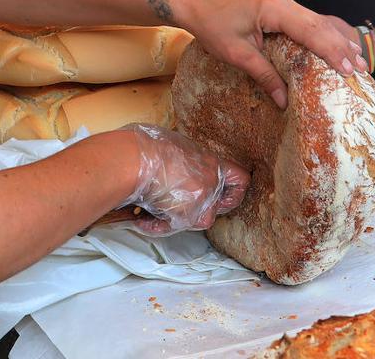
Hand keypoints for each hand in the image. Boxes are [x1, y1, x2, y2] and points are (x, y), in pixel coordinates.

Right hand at [119, 123, 247, 235]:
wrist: (134, 160)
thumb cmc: (146, 147)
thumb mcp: (173, 146)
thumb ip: (186, 161)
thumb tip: (178, 170)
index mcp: (211, 162)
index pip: (240, 179)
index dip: (234, 191)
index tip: (224, 195)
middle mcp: (210, 184)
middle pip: (217, 205)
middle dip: (199, 207)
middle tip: (179, 204)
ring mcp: (199, 202)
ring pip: (196, 219)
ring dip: (176, 217)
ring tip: (154, 208)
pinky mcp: (184, 218)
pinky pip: (172, 227)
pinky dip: (157, 225)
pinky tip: (142, 218)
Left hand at [181, 0, 366, 108]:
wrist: (193, 4)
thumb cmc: (211, 26)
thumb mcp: (237, 55)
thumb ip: (264, 75)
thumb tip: (284, 101)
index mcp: (274, 9)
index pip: (311, 31)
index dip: (332, 52)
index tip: (349, 70)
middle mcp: (281, 0)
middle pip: (318, 25)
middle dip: (340, 48)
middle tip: (361, 70)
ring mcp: (279, 0)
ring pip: (314, 20)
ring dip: (334, 40)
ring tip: (356, 59)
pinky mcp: (276, 4)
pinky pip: (304, 19)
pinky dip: (320, 34)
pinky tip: (332, 44)